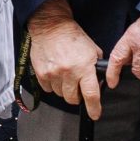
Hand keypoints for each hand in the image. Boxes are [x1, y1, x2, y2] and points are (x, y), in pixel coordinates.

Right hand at [27, 3, 106, 117]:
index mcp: (84, 66)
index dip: (94, 108)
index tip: (95, 114)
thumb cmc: (72, 36)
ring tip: (65, 75)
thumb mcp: (92, 50)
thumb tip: (98, 83)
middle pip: (73, 99)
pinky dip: (53, 85)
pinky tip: (55, 73)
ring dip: (64, 89)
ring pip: (60, 95)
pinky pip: (48, 89)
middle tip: (77, 85)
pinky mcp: (42, 74)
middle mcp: (68, 72)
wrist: (51, 26)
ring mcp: (53, 74)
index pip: (91, 94)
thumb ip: (96, 68)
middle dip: (77, 96)